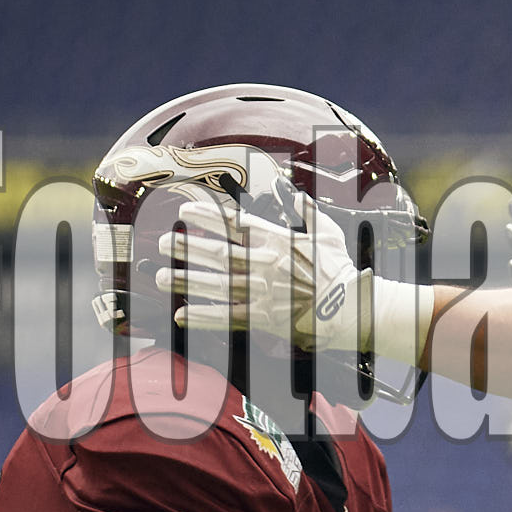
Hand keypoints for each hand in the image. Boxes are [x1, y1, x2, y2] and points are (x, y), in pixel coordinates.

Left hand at [158, 195, 361, 350]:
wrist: (349, 306)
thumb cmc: (338, 269)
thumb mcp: (327, 233)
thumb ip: (308, 212)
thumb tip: (294, 193)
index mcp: (277, 241)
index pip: (234, 224)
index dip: (206, 217)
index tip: (184, 211)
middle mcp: (264, 264)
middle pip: (217, 253)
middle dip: (186, 247)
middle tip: (163, 244)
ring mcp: (262, 292)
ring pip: (215, 284)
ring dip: (185, 280)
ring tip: (161, 276)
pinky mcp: (263, 318)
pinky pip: (227, 316)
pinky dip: (203, 316)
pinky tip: (182, 314)